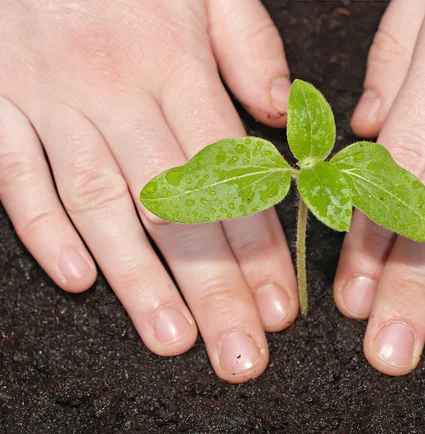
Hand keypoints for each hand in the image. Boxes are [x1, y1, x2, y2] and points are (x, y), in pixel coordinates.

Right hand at [0, 0, 297, 382]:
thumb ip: (249, 45)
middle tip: (238, 352)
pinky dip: (42, 229)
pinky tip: (78, 279)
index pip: (229, 176)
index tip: (278, 303)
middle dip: (211, 287)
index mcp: (173, 64)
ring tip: (172, 339)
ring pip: (101, 205)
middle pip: (173, 208)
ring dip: (138, 279)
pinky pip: (15, 174)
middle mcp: (115, 92)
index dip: (257, 246)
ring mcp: (51, 101)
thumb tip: (280, 114)